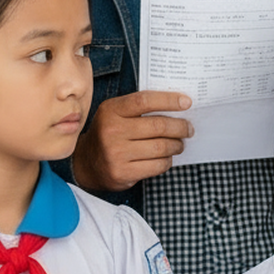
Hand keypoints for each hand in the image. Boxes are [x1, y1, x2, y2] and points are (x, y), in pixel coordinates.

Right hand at [72, 91, 192, 191]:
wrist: (85, 163)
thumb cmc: (109, 133)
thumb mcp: (116, 113)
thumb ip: (140, 107)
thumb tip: (179, 105)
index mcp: (111, 110)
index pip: (145, 101)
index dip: (169, 100)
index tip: (187, 103)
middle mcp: (112, 131)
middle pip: (158, 126)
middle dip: (180, 127)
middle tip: (188, 128)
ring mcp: (116, 153)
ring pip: (161, 147)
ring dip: (176, 145)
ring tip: (179, 144)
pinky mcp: (122, 173)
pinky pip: (156, 166)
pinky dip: (167, 161)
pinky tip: (167, 157)